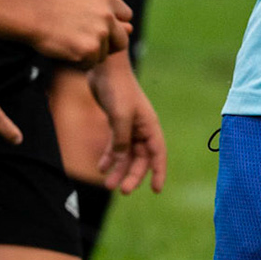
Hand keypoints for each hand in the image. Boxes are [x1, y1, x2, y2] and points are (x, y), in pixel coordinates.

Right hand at [31, 0, 131, 65]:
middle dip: (108, 45)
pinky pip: (90, 64)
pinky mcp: (89, 50)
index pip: (126, 17)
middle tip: (84, 40)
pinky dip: (79, 62)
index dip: (112, 25)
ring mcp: (100, 33)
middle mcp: (107, 15)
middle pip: (122, 41)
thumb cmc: (56, 10)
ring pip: (105, 55)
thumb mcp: (84, 3)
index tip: (94, 24)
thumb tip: (131, 29)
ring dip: (90, 54)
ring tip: (70, 41)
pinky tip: (65, 50)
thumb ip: (108, 14)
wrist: (33, 17)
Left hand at [91, 55, 167, 193]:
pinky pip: (115, 145)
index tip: (156, 190)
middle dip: (133, 175)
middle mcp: (142, 128)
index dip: (159, 172)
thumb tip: (120, 157)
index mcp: (149, 126)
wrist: (105, 68)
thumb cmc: (117, 89)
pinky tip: (101, 167)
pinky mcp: (116, 123)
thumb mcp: (120, 116)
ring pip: (126, 154)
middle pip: (141, 158)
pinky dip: (108, 157)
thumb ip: (122, 139)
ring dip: (118, 169)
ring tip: (108, 185)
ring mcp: (129, 126)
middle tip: (123, 191)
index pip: (158, 154)